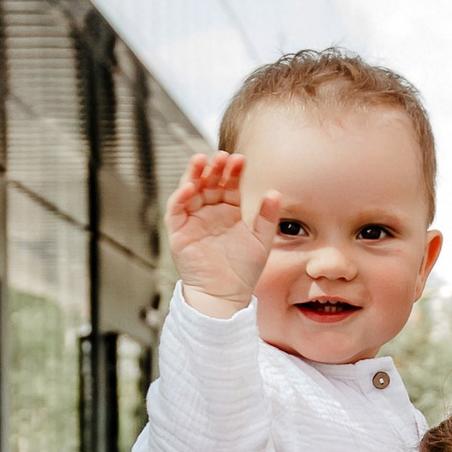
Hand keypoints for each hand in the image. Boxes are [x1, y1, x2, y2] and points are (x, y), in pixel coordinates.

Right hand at [167, 150, 279, 313]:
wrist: (226, 296)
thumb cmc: (244, 271)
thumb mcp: (261, 241)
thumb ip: (267, 217)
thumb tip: (275, 192)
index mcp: (229, 211)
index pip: (229, 183)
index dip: (233, 171)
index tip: (241, 159)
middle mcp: (210, 211)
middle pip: (209, 182)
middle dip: (214, 168)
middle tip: (222, 156)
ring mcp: (193, 220)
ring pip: (190, 190)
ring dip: (194, 175)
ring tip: (201, 160)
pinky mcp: (179, 232)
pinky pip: (176, 210)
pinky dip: (180, 197)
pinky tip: (189, 187)